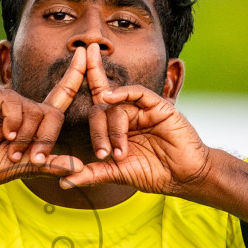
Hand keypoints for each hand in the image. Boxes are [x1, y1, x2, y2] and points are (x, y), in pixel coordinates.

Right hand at [0, 48, 89, 184]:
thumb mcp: (28, 166)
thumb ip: (52, 164)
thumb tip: (80, 167)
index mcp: (36, 118)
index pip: (62, 95)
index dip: (75, 74)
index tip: (86, 53)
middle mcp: (25, 104)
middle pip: (52, 114)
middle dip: (46, 138)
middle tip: (32, 157)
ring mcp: (9, 97)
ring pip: (34, 112)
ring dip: (25, 137)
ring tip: (11, 150)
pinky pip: (14, 105)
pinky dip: (13, 124)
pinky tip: (4, 133)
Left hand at [60, 45, 211, 194]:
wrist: (184, 177)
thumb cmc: (154, 174)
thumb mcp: (117, 173)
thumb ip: (91, 174)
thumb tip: (63, 182)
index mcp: (116, 126)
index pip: (96, 102)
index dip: (84, 80)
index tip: (71, 65)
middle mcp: (128, 114)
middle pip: (101, 109)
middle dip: (98, 132)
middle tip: (105, 155)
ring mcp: (143, 109)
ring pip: (117, 106)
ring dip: (114, 131)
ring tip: (121, 154)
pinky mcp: (158, 106)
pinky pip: (138, 93)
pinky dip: (123, 93)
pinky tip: (111, 97)